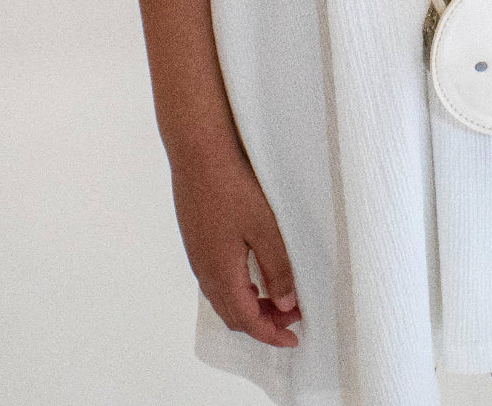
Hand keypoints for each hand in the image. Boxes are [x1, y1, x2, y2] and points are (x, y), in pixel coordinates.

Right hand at [170, 145, 301, 346]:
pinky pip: (216, 280)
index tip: (295, 340)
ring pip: (223, 298)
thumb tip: (287, 304)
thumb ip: (277, 267)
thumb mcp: (265, 227)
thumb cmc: (231, 185)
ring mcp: (197, 255)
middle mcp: (205, 270)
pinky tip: (252, 275)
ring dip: (250, 306)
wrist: (197, 151)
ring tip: (278, 298)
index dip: (272, 335)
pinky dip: (237, 289)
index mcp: (221, 273)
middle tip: (293, 318)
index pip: (248, 320)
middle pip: (233, 315)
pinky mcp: (196, 239)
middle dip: (263, 323)